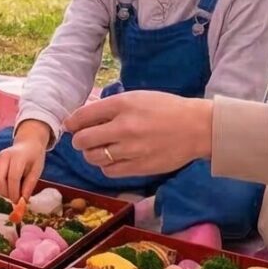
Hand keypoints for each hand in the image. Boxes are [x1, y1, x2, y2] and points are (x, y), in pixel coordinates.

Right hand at [0, 120, 51, 204]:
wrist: (27, 144)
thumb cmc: (34, 157)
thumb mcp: (37, 170)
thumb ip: (30, 185)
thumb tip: (23, 200)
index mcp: (18, 157)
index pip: (13, 178)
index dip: (15, 192)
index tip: (19, 202)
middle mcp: (4, 157)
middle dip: (6, 193)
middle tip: (15, 199)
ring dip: (2, 191)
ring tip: (13, 194)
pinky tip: (8, 189)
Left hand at [65, 91, 215, 179]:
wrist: (196, 128)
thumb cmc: (166, 109)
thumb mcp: (138, 97)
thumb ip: (112, 107)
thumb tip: (85, 116)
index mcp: (123, 104)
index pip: (83, 116)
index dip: (72, 122)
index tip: (70, 126)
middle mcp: (123, 127)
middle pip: (83, 140)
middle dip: (79, 140)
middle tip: (85, 139)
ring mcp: (131, 149)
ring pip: (93, 157)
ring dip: (91, 154)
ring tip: (99, 149)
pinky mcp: (138, 167)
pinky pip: (108, 171)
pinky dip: (105, 166)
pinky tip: (113, 159)